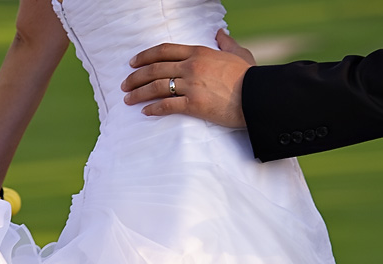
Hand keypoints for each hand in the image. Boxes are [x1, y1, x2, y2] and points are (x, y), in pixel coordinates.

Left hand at [122, 30, 255, 127]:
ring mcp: (192, 85)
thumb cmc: (251, 77)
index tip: (133, 62)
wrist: (258, 97)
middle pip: (155, 68)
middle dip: (136, 76)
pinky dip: (153, 108)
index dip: (145, 56)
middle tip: (125, 84)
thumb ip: (226, 42)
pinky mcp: (194, 105)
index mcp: (199, 52)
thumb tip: (220, 33)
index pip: (164, 50)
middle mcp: (191, 66)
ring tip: (128, 99)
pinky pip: (167, 105)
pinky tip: (145, 111)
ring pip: (157, 86)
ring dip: (139, 92)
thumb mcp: (239, 54)